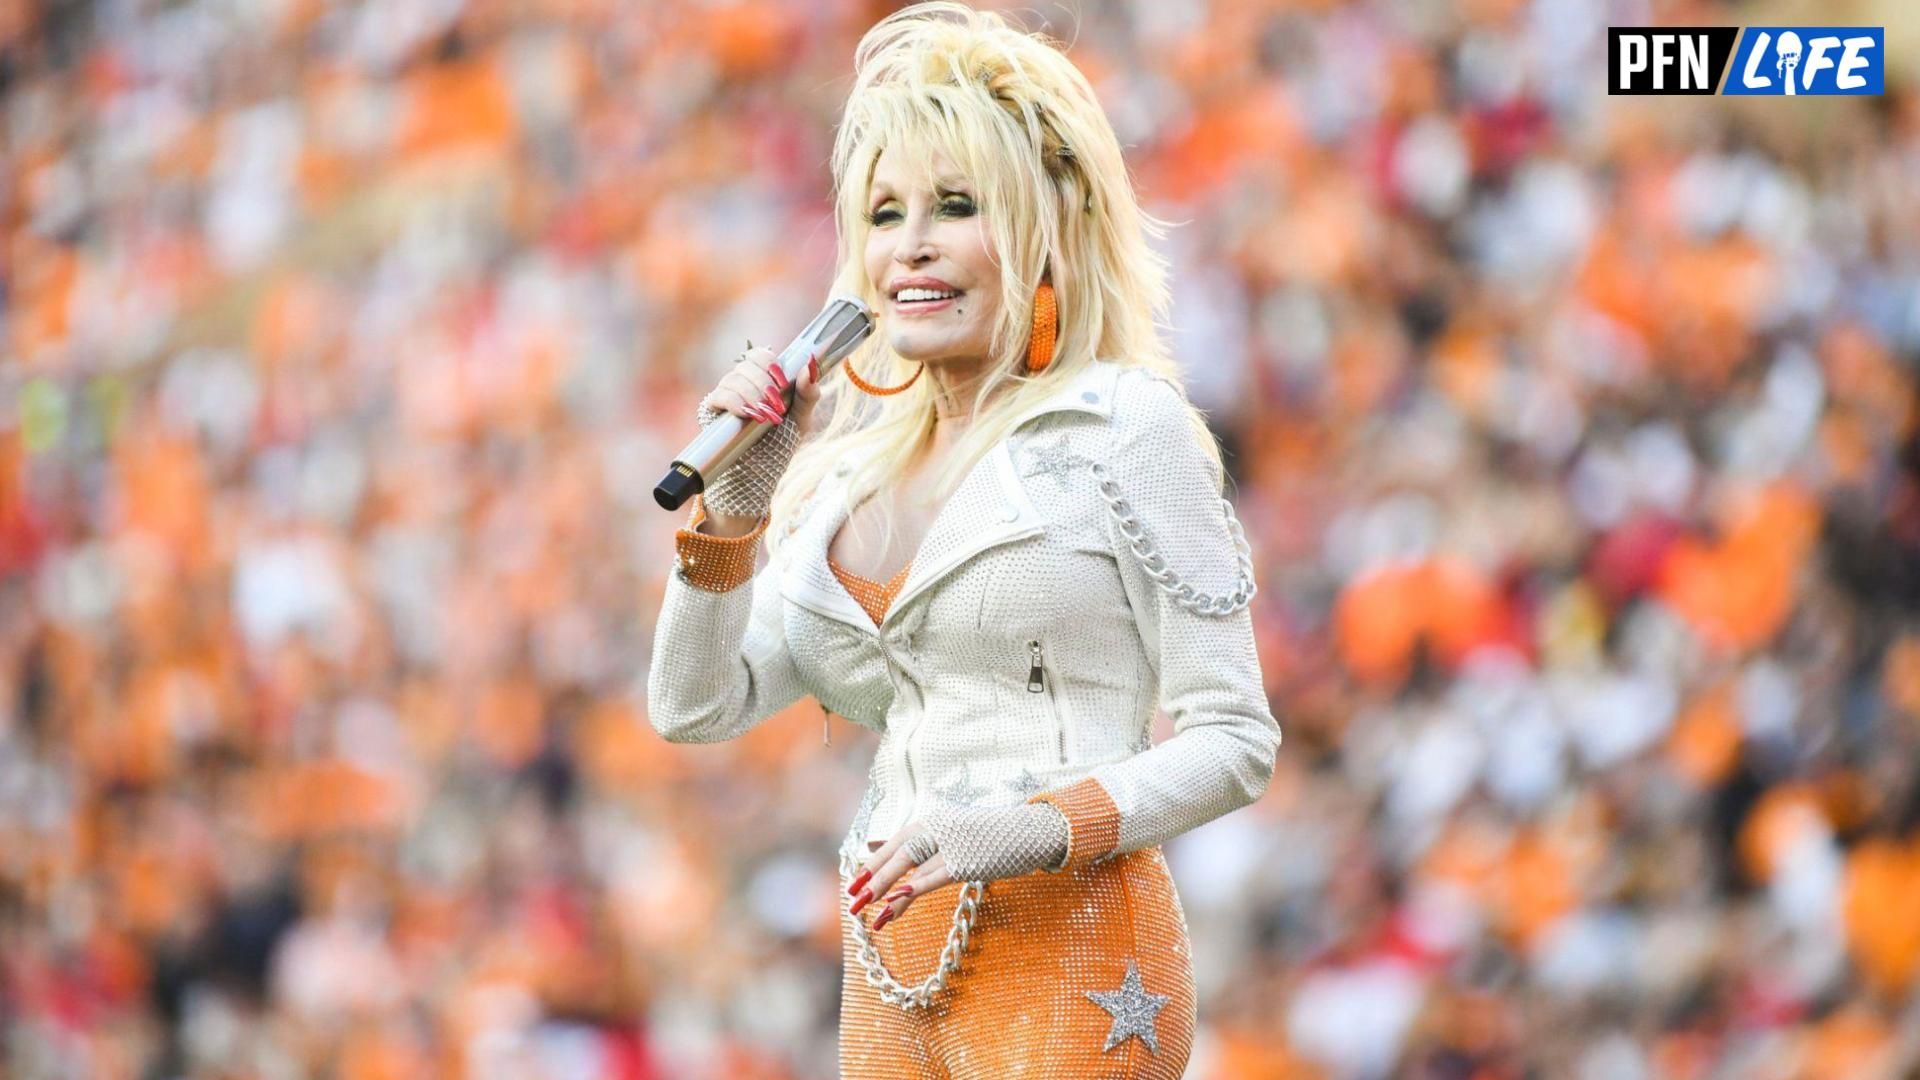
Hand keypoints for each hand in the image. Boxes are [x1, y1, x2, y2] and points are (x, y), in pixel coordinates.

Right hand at [693, 343, 826, 524]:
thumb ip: (808, 394)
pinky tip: (747, 414)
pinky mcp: (713, 410)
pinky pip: (719, 395)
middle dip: (764, 384)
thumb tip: (810, 366)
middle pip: (747, 364)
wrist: (759, 474)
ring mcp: (726, 395)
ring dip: (752, 394)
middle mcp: (742, 383)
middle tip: (776, 407)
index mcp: (763, 379)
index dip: (770, 364)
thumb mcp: (801, 419)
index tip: (782, 382)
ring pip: (734, 378)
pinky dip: (735, 402)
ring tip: (764, 416)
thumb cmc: (780, 444)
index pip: (761, 355)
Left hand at [846, 803, 1070, 931]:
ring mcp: (950, 844)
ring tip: (866, 912)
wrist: (1033, 831)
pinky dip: (908, 893)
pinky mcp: (963, 862)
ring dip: (885, 891)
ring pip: (909, 868)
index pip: (895, 841)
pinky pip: (929, 880)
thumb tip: (891, 851)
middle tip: (852, 899)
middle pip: (897, 854)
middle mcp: (937, 827)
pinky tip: (893, 906)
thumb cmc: (995, 836)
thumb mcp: (957, 833)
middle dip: (872, 878)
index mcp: (933, 820)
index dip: (874, 862)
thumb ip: (927, 841)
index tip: (855, 881)